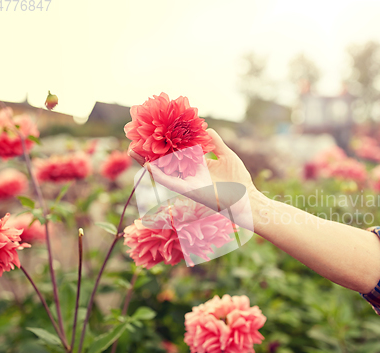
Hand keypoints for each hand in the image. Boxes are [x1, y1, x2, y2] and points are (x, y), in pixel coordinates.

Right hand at [129, 129, 260, 229]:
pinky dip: (160, 175)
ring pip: (162, 171)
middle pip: (164, 161)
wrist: (246, 198)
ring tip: (133, 150)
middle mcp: (189, 173)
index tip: (152, 132)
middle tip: (133, 141)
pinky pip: (171, 182)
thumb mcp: (227, 155)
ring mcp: (188, 182)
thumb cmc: (239, 180)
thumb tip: (206, 128)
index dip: (164, 143)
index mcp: (197, 165)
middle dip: (149, 152)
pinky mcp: (190, 190)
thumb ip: (215, 142)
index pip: (177, 152)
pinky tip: (149, 166)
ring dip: (147, 162)